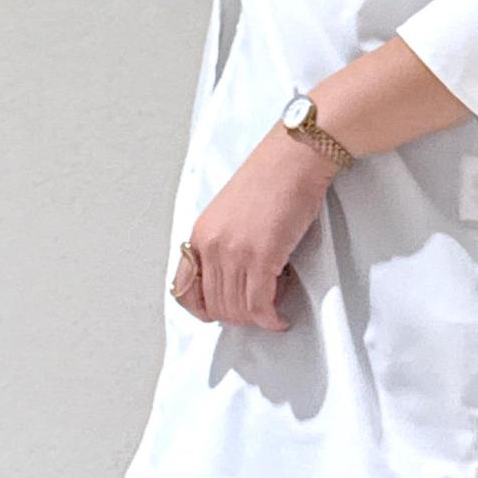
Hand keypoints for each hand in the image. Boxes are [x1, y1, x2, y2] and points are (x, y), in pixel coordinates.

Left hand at [170, 123, 337, 328]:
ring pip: (238, 310)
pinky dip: (270, 319)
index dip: (204, 310)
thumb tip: (235, 280)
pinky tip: (279, 318)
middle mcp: (212, 245)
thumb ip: (224, 245)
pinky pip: (260, 305)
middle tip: (259, 311)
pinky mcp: (262, 256)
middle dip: (239, 317)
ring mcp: (235, 252)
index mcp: (200, 234)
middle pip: (216, 305)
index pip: (184, 291)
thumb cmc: (271, 179)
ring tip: (273, 309)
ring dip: (257, 319)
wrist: (293, 158)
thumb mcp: (230, 213)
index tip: (223, 312)